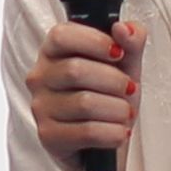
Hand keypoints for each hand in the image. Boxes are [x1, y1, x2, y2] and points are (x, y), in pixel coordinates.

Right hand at [26, 12, 142, 165]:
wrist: (105, 142)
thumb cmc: (109, 97)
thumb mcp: (125, 65)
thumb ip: (131, 42)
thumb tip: (124, 28)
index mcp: (53, 51)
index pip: (62, 36)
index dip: (95, 42)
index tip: (118, 54)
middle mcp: (40, 77)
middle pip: (76, 70)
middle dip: (114, 81)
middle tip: (129, 89)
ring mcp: (41, 107)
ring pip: (84, 103)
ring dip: (117, 110)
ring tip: (125, 113)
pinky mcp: (49, 136)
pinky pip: (86, 131)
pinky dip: (113, 133)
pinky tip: (119, 132)